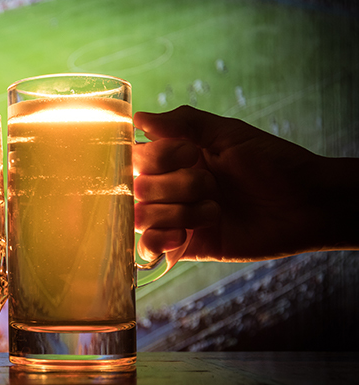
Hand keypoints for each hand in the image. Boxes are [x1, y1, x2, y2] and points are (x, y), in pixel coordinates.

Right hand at [133, 106, 358, 262]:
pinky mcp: (187, 246)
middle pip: (138, 187)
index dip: (158, 157)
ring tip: (214, 211)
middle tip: (212, 186)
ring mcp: (177, 216)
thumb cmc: (274, 163)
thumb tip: (138, 118)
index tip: (190, 154)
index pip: (137, 156)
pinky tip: (184, 236)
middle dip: (176, 186)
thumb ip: (183, 123)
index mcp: (177, 157)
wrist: (307, 204)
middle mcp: (171, 186)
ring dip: (178, 213)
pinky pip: (148, 248)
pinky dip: (157, 241)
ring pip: (142, 217)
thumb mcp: (228, 133)